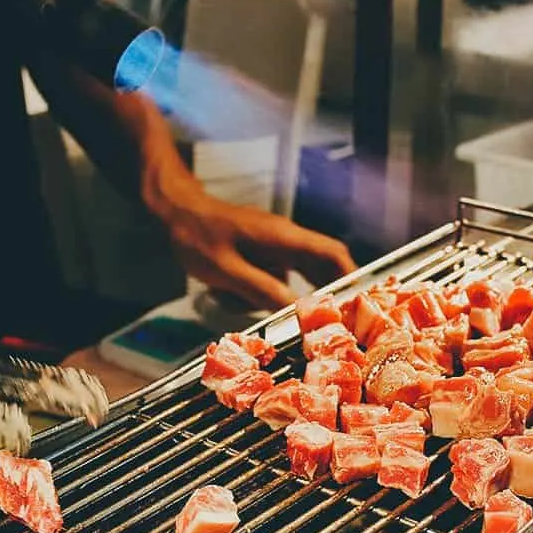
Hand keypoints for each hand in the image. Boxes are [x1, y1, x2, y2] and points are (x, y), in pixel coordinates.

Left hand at [160, 187, 356, 310]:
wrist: (174, 211)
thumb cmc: (196, 235)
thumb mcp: (225, 269)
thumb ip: (260, 289)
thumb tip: (294, 308)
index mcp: (282, 237)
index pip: (332, 253)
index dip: (351, 276)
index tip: (358, 302)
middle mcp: (284, 238)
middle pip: (325, 262)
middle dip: (335, 290)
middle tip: (340, 320)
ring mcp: (274, 244)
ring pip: (305, 270)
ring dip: (308, 293)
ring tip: (311, 319)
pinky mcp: (262, 252)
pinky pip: (283, 273)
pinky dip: (283, 290)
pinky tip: (266, 305)